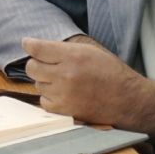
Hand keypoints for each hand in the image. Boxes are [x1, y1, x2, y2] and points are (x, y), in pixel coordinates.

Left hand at [22, 36, 154, 139]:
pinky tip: (62, 93)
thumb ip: (64, 48)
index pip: (38, 48)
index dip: (29, 44)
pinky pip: (43, 101)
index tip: (27, 43)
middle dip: (36, 63)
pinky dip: (49, 97)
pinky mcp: (64, 110)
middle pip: (31, 67)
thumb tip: (39, 46)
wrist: (127, 100)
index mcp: (73, 56)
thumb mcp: (90, 50)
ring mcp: (63, 94)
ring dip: (45, 81)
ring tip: (62, 80)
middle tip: (47, 64)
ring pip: (37, 84)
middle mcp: (65, 75)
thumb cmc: (111, 73)